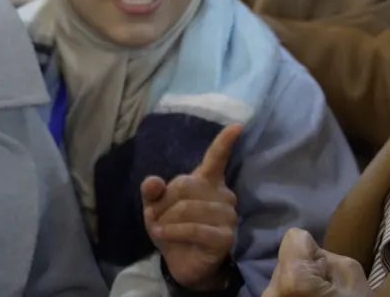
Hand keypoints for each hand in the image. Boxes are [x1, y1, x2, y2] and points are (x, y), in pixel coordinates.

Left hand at [141, 123, 242, 290]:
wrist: (181, 263)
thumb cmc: (172, 229)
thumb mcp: (155, 208)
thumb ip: (152, 192)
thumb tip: (152, 182)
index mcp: (207, 181)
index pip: (217, 158)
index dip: (225, 142)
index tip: (237, 125)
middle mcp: (222, 195)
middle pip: (186, 185)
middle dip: (164, 202)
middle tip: (155, 217)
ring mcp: (227, 216)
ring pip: (188, 208)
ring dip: (166, 220)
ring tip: (159, 229)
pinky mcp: (225, 237)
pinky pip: (194, 228)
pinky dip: (173, 231)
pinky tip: (162, 235)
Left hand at [262, 229, 373, 296]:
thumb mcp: (350, 272)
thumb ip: (325, 254)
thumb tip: (308, 253)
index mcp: (292, 279)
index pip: (295, 237)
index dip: (314, 252)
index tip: (326, 273)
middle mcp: (270, 291)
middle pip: (284, 259)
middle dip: (303, 269)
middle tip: (324, 292)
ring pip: (281, 276)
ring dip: (296, 285)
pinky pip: (279, 293)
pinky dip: (292, 296)